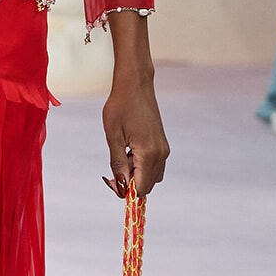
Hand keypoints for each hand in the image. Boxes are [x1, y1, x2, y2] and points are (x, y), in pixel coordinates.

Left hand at [103, 75, 169, 197]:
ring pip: (152, 176)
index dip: (125, 190)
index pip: (141, 188)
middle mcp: (161, 154)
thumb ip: (117, 163)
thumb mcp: (113, 136)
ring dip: (136, 174)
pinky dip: (141, 165)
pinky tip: (129, 149)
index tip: (111, 181)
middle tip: (113, 169)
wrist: (136, 85)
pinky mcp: (162, 144)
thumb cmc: (121, 106)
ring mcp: (164, 149)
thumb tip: (120, 185)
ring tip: (122, 154)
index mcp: (149, 153)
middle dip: (130, 183)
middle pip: (148, 185)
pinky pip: (154, 165)